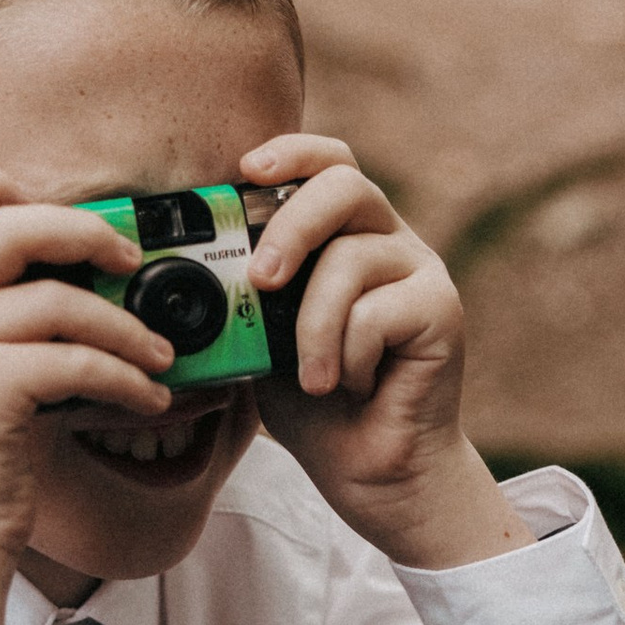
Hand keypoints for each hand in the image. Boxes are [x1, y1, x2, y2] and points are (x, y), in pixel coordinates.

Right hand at [0, 167, 173, 624]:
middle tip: (131, 261)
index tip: (50, 207)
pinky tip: (149, 400)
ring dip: (124, 327)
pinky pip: (77, 359)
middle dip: (84, 233)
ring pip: (56, 299)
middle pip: (7, 225)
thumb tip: (76, 268)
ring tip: (159, 357)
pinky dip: (126, 378)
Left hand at [242, 135, 529, 572]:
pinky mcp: (441, 308)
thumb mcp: (262, 340)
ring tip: (310, 378)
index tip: (245, 171)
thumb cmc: (317, 405)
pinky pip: (376, 311)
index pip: (327, 162)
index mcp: (344, 234)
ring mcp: (420, 270)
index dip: (291, 152)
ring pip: (351, 258)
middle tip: (261, 282)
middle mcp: (388, 239)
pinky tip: (353, 386)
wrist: (375, 473)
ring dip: (313, 326)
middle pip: (344, 184)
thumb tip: (183, 268)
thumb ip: (244, 295)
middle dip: (290, 226)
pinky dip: (347, 356)